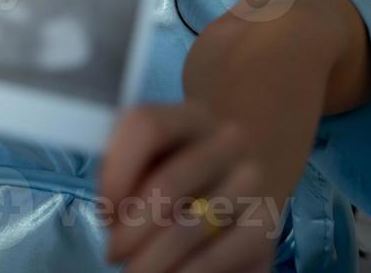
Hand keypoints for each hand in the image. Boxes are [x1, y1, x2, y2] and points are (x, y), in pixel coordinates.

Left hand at [98, 101, 279, 272]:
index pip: (146, 126)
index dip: (116, 173)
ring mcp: (253, 181)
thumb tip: (109, 212)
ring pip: (188, 228)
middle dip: (130, 228)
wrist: (239, 182)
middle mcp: (229, 141)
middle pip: (167, 183)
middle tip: (112, 253)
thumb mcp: (150, 157)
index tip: (103, 212)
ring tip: (133, 270)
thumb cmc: (177, 167)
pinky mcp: (267, 224)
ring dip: (151, 259)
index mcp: (191, 115)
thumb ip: (124, 169)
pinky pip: (217, 257)